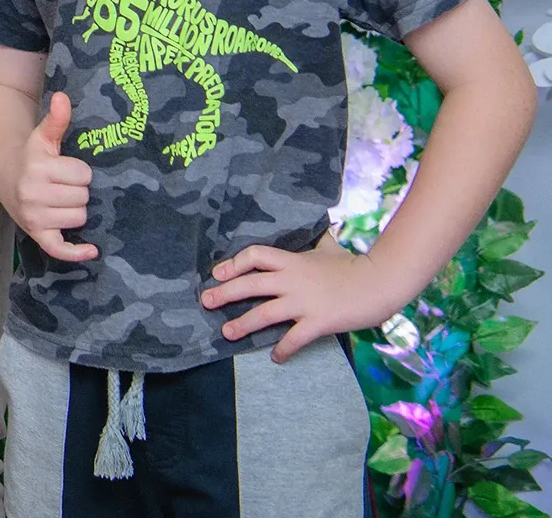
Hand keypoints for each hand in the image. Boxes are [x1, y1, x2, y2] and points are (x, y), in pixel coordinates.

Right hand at [7, 93, 97, 263]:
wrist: (4, 174)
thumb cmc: (31, 156)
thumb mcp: (42, 137)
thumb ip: (56, 119)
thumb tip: (62, 97)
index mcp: (38, 167)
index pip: (83, 174)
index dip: (79, 171)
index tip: (65, 169)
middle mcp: (33, 192)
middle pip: (83, 197)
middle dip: (78, 190)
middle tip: (63, 185)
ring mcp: (34, 215)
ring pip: (79, 217)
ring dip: (75, 210)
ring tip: (60, 200)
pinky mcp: (35, 233)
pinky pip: (59, 248)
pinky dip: (76, 252)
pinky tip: (92, 250)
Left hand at [200, 235, 401, 360]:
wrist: (381, 282)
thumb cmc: (355, 265)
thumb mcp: (329, 248)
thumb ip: (317, 242)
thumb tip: (319, 229)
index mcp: (292, 260)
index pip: (254, 255)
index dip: (233, 263)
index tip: (218, 273)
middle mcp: (292, 279)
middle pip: (250, 284)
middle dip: (225, 293)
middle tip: (206, 301)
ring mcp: (304, 301)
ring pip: (264, 313)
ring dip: (243, 324)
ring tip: (226, 333)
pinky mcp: (319, 321)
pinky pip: (294, 338)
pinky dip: (283, 349)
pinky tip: (275, 358)